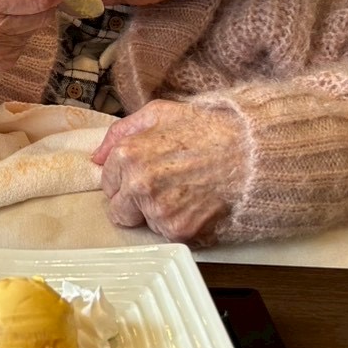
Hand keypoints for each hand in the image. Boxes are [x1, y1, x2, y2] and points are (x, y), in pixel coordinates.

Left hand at [91, 100, 244, 245]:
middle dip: (133, 202)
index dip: (125, 178)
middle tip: (161, 187)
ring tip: (183, 190)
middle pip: (119, 210)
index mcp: (128, 155)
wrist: (251, 153)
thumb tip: (96, 157)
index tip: (144, 173)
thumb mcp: (159, 114)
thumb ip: (120, 132)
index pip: (106, 182)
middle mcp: (138, 185)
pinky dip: (178, 223)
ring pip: (144, 223)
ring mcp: (158, 211)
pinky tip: (194, 202)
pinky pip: (167, 233)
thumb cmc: (207, 129)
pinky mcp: (178, 230)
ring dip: (157, 213)